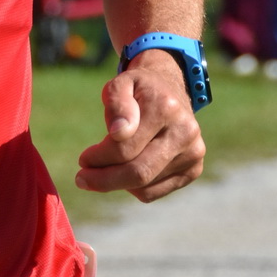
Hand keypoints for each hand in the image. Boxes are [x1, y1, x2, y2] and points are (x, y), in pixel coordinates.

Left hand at [75, 49, 204, 202]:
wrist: (171, 92)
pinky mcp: (193, 169)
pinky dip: (132, 188)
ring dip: (116, 182)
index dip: (99, 157)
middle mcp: (185, 132)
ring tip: (103, 169)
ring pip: (144, 186)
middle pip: (138, 172)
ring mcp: (193, 153)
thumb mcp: (120, 83)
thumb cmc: (138, 91)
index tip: (83, 159)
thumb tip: (118, 132)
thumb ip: (116, 103)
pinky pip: (153, 193)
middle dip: (104, 179)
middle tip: (82, 179)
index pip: (125, 147)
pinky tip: (125, 171)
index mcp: (165, 108)